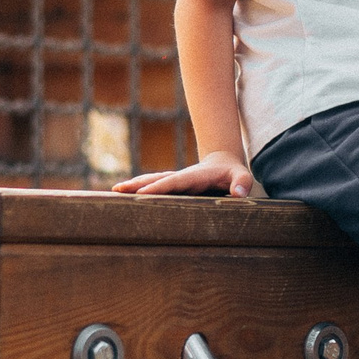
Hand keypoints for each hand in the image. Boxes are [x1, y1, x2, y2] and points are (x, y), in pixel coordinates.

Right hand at [114, 154, 253, 197]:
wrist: (224, 163)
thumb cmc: (233, 173)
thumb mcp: (242, 175)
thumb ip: (242, 182)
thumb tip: (239, 194)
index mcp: (195, 176)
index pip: (175, 182)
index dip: (160, 187)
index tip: (144, 192)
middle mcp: (181, 177)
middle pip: (157, 179)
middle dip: (139, 184)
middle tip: (118, 189)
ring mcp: (175, 181)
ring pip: (151, 181)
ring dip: (134, 185)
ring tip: (115, 191)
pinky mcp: (173, 186)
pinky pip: (154, 187)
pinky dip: (139, 189)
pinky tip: (125, 196)